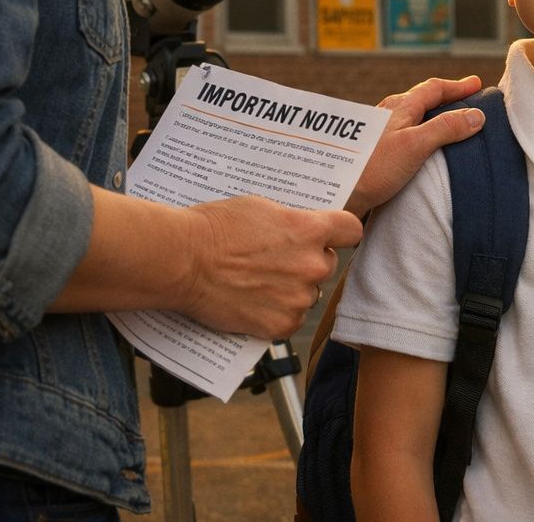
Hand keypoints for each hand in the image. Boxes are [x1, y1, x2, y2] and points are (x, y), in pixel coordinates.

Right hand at [181, 196, 362, 338]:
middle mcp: (312, 265)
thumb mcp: (262, 208)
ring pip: (309, 294)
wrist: (182, 260)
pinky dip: (276, 315)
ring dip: (292, 291)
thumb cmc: (215, 228)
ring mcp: (297, 297)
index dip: (341, 234)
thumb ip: (292, 221)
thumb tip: (302, 228)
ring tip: (259, 284)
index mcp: (310, 230)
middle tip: (278, 261)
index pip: (352, 230)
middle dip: (307, 263)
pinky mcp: (280, 325)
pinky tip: (255, 304)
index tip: (333, 236)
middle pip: (327, 264)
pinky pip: (291, 321)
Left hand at [345, 75, 485, 216]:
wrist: (336, 194)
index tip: (476, 84)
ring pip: (410, 117)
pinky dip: (419, 134)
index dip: (457, 86)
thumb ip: (446, 128)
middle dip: (444, 98)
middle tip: (463, 99)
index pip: (433, 89)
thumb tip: (476, 116)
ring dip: (430, 116)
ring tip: (444, 122)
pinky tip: (419, 149)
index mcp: (399, 108)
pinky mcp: (374, 152)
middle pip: (420, 99)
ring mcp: (379, 133)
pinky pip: (403, 134)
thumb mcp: (415, 145)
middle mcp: (387, 115)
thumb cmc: (371, 169)